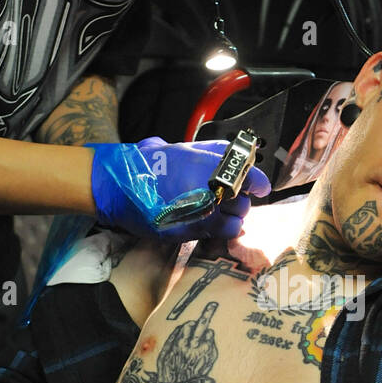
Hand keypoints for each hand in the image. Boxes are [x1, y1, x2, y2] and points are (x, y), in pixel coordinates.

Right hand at [90, 138, 269, 240]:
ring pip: (237, 220)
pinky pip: (222, 233)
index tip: (259, 186)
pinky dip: (222, 229)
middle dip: (238, 199)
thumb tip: (238, 156)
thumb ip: (213, 153)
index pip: (251, 177)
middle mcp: (210, 191)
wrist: (122, 186)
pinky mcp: (194, 231)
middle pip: (244, 201)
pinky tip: (210, 222)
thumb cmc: (151, 164)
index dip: (258, 182)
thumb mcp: (183, 148)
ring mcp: (203, 214)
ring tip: (217, 211)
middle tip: (226, 197)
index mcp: (210, 167)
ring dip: (232, 216)